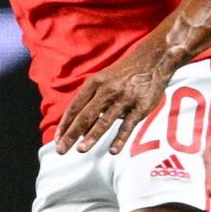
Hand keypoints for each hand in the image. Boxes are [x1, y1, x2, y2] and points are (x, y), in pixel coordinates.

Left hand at [54, 44, 174, 154]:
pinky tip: (112, 151)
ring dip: (91, 137)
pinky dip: (120, 139)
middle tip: (61, 150)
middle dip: (71, 134)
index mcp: (94, 83)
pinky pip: (128, 126)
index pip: (75, 107)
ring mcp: (123, 99)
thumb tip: (79, 128)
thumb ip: (91, 101)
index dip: (65, 124)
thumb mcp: (104, 80)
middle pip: (85, 116)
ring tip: (81, 150)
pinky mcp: (140, 107)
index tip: (58, 139)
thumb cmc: (124, 74)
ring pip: (104, 121)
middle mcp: (106, 91)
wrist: (152, 60)